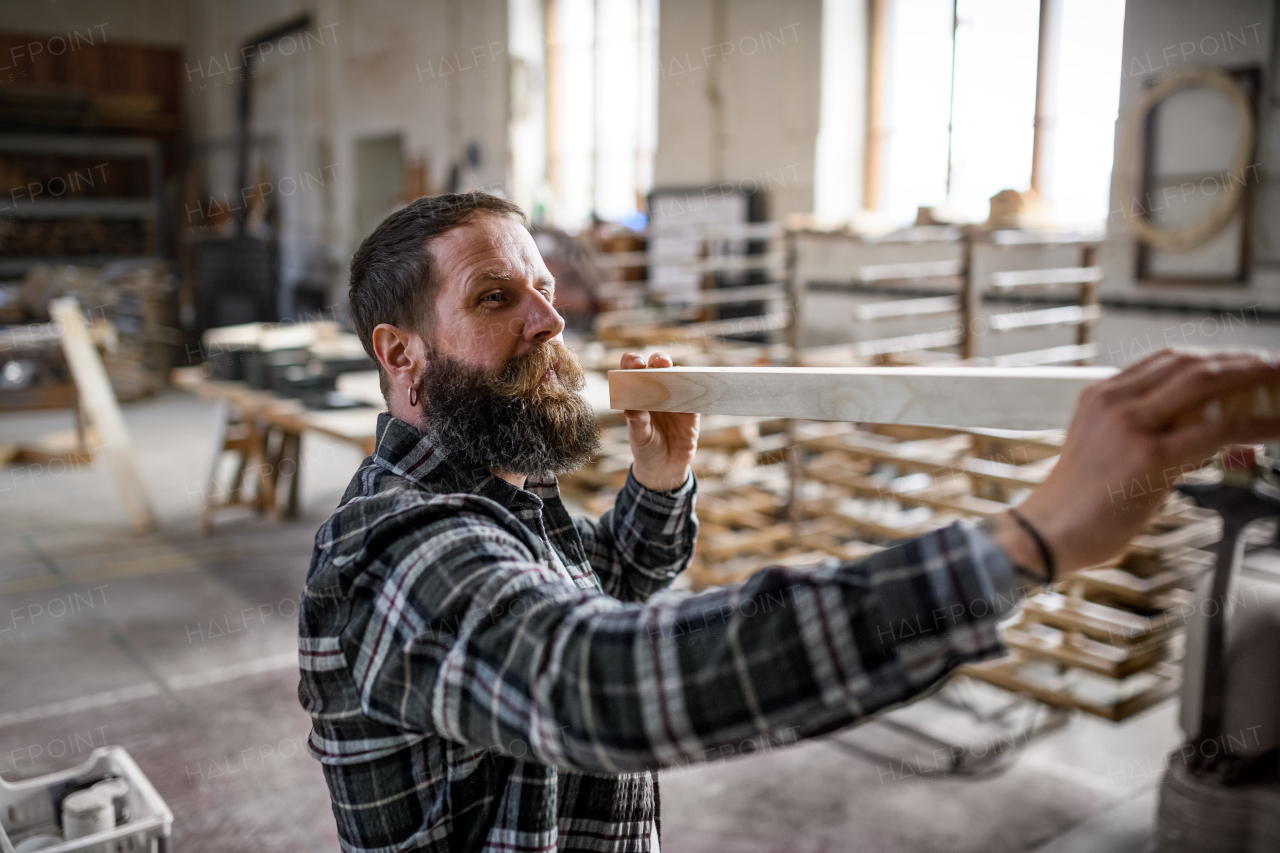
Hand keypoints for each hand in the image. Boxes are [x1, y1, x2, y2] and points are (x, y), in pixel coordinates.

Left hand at [620, 351, 698, 491]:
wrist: (666, 466)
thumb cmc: (646, 448)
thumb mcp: (640, 438)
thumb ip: (637, 422)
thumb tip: (631, 407)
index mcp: (636, 394)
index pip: (631, 371)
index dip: (632, 362)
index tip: (635, 364)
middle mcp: (655, 390)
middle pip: (656, 366)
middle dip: (659, 360)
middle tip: (661, 363)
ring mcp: (675, 396)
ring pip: (677, 375)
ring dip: (679, 370)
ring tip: (679, 373)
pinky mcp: (691, 407)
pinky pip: (696, 392)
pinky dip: (697, 387)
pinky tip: (698, 385)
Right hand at [995, 349, 1279, 575]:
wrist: (1047, 533)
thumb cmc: (1077, 504)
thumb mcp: (1103, 450)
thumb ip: (1145, 434)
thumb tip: (1201, 437)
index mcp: (1098, 396)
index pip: (1165, 361)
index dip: (1211, 358)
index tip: (1240, 364)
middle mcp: (1112, 401)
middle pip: (1189, 363)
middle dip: (1240, 361)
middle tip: (1273, 369)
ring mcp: (1130, 425)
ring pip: (1205, 382)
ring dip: (1253, 378)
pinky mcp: (1149, 456)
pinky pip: (1218, 429)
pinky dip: (1256, 423)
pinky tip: (1276, 426)